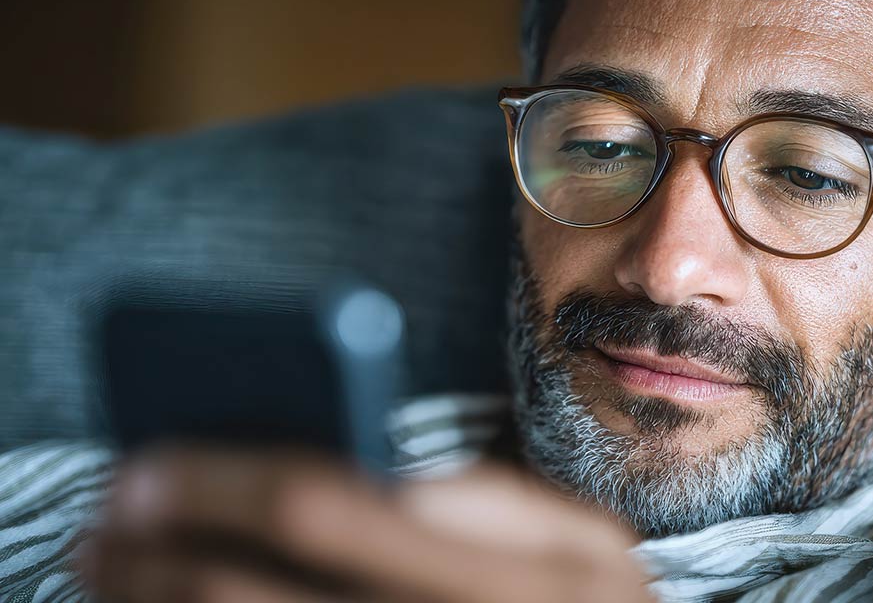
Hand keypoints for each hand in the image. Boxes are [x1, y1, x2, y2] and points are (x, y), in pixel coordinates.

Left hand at [77, 447, 652, 602]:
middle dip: (154, 556)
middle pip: (246, 596)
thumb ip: (494, 505)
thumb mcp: (590, 552)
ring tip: (116, 573)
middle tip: (103, 524)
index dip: (217, 480)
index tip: (147, 462)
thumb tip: (363, 472)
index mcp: (501, 573)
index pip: (322, 505)